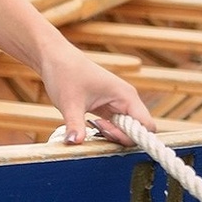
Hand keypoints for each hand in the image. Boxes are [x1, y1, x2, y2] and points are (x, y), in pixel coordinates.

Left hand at [40, 47, 155, 146]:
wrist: (54, 57)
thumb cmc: (65, 74)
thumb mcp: (69, 103)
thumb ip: (75, 125)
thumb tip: (74, 144)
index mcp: (126, 96)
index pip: (147, 126)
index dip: (133, 138)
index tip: (107, 133)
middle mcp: (126, 100)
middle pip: (138, 131)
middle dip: (121, 137)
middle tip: (97, 130)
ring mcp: (118, 104)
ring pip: (127, 130)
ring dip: (113, 135)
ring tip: (93, 126)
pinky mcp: (108, 107)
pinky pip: (116, 126)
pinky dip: (107, 131)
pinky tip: (91, 126)